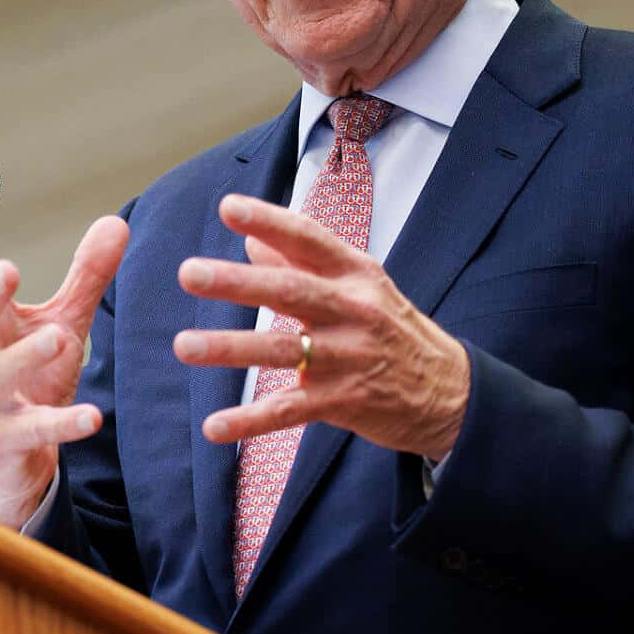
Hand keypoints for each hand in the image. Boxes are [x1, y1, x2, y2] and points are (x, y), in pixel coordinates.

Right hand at [0, 202, 127, 527]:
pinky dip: (61, 424)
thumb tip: (116, 221)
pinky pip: (34, 430)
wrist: (10, 461)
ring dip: (24, 356)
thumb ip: (85, 276)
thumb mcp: (60, 322)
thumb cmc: (29, 378)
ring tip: (58, 338)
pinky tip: (92, 418)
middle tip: (7, 270)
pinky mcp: (6, 441)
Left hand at [172, 194, 469, 459]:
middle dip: (237, 283)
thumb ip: (302, 263)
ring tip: (183, 345)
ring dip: (230, 348)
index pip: (309, 240)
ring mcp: (349, 357)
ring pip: (283, 350)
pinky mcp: (344, 402)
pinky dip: (250, 420)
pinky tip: (213, 426)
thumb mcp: (358, 285)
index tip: (227, 208)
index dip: (269, 221)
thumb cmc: (391, 327)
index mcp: (355, 274)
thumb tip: (251, 241)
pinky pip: (290, 412)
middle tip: (188, 273)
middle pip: (290, 291)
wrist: (449, 391)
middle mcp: (354, 310)